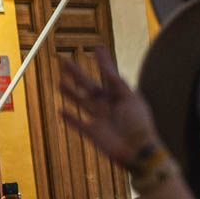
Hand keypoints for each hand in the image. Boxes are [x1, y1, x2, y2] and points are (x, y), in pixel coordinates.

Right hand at [59, 47, 157, 167]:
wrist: (138, 151)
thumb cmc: (139, 124)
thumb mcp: (131, 100)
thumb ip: (119, 85)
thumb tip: (109, 70)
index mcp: (119, 95)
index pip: (108, 74)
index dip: (103, 61)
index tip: (97, 47)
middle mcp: (107, 104)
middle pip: (88, 85)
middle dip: (76, 73)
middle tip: (64, 61)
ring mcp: (99, 118)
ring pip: (81, 101)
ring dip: (70, 92)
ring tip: (59, 82)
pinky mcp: (92, 133)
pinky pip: (78, 123)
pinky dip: (69, 118)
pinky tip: (61, 110)